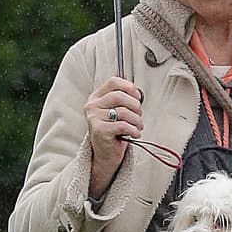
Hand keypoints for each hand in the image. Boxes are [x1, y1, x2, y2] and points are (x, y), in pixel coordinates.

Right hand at [85, 79, 142, 198]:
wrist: (106, 154)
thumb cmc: (114, 131)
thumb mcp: (116, 110)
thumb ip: (121, 95)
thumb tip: (126, 77)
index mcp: (96, 97)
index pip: (113, 81)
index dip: (129, 87)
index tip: (138, 96)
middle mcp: (92, 106)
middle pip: (120, 96)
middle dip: (135, 106)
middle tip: (139, 115)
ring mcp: (94, 118)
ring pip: (123, 111)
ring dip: (137, 120)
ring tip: (138, 126)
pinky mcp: (99, 130)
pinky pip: (123, 125)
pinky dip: (134, 130)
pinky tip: (135, 134)